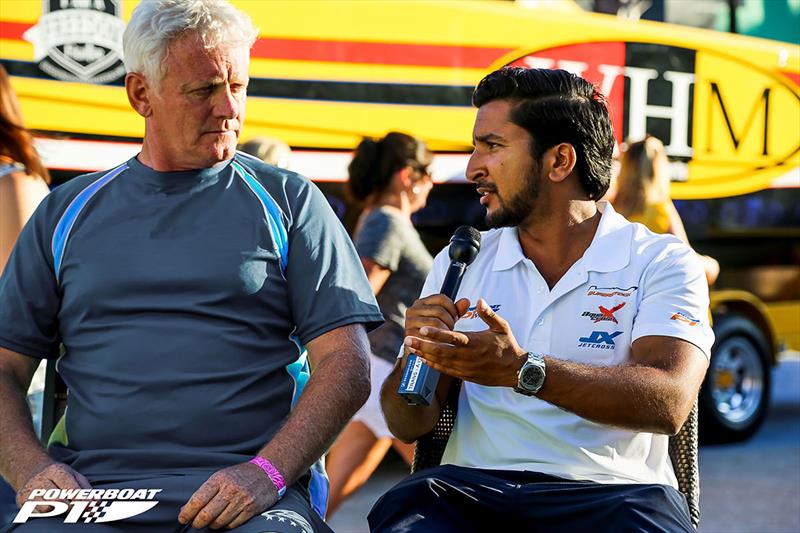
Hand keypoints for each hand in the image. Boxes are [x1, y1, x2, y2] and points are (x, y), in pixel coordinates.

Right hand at [16, 461, 91, 507]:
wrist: (32, 471)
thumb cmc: (58, 476)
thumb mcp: (74, 476)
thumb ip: (86, 489)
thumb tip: (96, 502)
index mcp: (56, 471)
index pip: (70, 488)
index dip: (81, 500)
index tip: (90, 507)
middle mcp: (41, 479)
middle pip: (58, 500)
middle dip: (71, 508)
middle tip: (79, 510)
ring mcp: (29, 490)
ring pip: (47, 508)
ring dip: (58, 511)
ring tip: (63, 506)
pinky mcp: (22, 500)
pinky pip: (37, 513)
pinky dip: (47, 513)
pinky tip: (50, 507)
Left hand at [179, 462, 276, 529]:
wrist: (267, 472)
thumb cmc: (240, 475)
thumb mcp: (221, 477)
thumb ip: (204, 492)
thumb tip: (185, 509)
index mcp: (219, 479)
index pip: (198, 500)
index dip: (187, 512)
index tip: (183, 518)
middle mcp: (230, 489)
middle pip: (207, 514)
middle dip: (198, 522)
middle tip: (197, 523)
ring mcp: (241, 500)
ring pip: (219, 522)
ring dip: (212, 525)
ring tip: (211, 521)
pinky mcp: (251, 509)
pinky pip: (232, 525)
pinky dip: (226, 525)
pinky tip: (225, 520)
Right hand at [405, 294, 470, 339]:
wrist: (420, 347)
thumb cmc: (434, 331)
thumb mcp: (445, 318)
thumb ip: (456, 310)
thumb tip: (466, 301)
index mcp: (421, 302)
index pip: (441, 298)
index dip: (452, 308)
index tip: (455, 317)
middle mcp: (413, 310)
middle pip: (439, 311)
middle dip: (450, 321)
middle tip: (451, 329)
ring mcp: (410, 322)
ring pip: (435, 322)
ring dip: (445, 331)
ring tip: (446, 335)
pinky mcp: (410, 334)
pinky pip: (429, 334)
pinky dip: (438, 339)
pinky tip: (441, 341)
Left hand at [405, 298, 526, 386]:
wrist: (515, 371)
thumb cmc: (508, 346)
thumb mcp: (502, 327)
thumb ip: (489, 314)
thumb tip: (479, 300)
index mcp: (476, 343)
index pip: (453, 338)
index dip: (437, 334)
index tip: (423, 329)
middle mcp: (468, 357)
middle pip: (441, 352)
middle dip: (422, 345)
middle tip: (407, 338)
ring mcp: (465, 368)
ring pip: (440, 362)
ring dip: (424, 355)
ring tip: (410, 347)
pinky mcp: (464, 375)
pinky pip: (445, 371)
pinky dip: (432, 365)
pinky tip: (422, 359)